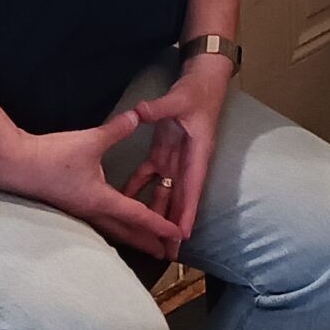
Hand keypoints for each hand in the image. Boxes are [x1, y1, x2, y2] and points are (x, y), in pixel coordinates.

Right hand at [0, 110, 183, 258]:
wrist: (14, 165)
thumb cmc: (52, 156)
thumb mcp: (90, 140)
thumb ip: (117, 129)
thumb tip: (139, 115)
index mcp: (100, 200)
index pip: (137, 216)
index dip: (159, 224)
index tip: (176, 235)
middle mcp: (93, 211)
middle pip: (127, 232)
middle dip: (150, 241)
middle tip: (169, 251)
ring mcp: (81, 212)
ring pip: (113, 230)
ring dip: (133, 236)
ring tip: (150, 243)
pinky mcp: (72, 207)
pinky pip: (101, 222)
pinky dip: (117, 226)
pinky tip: (120, 222)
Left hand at [122, 59, 229, 242]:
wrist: (204, 78)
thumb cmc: (198, 89)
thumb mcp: (179, 98)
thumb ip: (159, 108)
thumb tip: (140, 112)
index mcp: (197, 151)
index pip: (192, 186)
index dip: (187, 211)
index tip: (182, 234)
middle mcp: (188, 160)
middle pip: (181, 198)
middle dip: (174, 224)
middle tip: (167, 252)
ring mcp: (175, 157)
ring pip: (165, 192)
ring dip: (157, 214)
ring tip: (148, 238)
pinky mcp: (164, 151)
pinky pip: (149, 176)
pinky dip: (138, 189)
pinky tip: (125, 205)